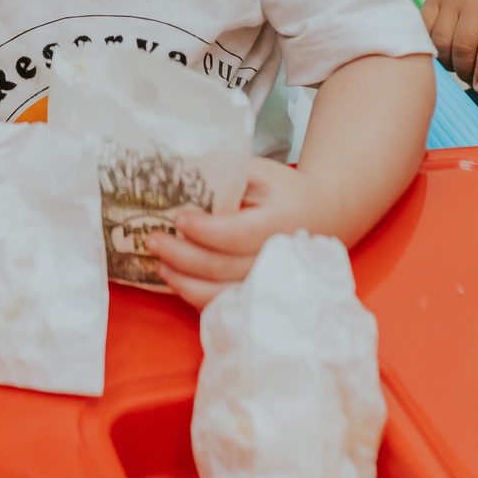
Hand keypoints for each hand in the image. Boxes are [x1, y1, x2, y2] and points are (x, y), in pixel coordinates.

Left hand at [144, 159, 333, 310]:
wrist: (324, 215)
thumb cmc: (285, 191)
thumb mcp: (261, 172)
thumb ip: (226, 174)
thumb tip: (177, 177)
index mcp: (281, 222)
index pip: (238, 234)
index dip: (205, 231)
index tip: (179, 218)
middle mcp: (280, 259)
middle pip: (223, 267)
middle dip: (182, 256)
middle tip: (152, 240)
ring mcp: (273, 284)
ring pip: (222, 295)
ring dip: (185, 283)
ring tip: (160, 265)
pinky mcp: (263, 298)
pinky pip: (227, 306)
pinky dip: (199, 298)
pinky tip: (179, 283)